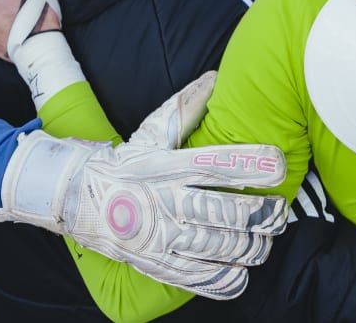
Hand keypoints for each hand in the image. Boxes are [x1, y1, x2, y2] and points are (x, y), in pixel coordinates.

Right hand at [0, 89, 287, 299]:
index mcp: (169, 167)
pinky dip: (229, 278)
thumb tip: (216, 76)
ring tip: (267, 238)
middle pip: (227, 211)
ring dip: (254, 245)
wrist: (76, 199)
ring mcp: (161, 238)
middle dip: (264, 213)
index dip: (252, 164)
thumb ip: (187, 106)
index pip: (217, 164)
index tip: (279, 163)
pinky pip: (201, 278)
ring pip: (221, 247)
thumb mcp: (152, 132)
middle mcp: (167, 202)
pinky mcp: (157, 265)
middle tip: (279, 209)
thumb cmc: (125, 163)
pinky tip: (243, 271)